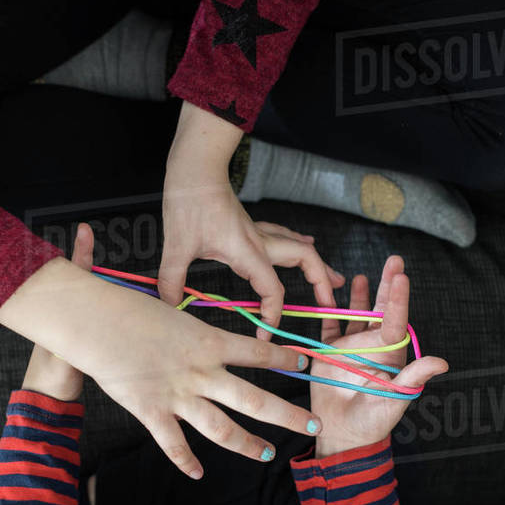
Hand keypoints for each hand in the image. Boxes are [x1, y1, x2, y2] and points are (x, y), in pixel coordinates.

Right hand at [0, 250, 325, 480]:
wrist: (90, 319)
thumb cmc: (122, 306)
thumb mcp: (164, 310)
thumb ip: (182, 323)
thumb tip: (186, 322)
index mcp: (207, 340)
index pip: (257, 351)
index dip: (283, 358)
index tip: (304, 363)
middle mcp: (200, 371)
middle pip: (255, 399)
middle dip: (288, 415)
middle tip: (312, 426)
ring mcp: (178, 394)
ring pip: (223, 428)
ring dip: (248, 444)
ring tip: (268, 454)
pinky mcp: (151, 412)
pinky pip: (174, 443)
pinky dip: (187, 461)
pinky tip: (199, 473)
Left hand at [21, 222, 94, 402]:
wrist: (47, 399)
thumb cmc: (51, 380)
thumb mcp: (63, 362)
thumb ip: (74, 349)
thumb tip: (90, 335)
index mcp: (57, 316)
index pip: (71, 278)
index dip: (79, 255)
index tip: (83, 232)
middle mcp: (64, 316)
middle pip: (78, 281)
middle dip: (83, 259)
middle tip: (86, 234)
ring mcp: (72, 326)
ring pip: (87, 296)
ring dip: (96, 281)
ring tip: (100, 260)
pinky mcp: (81, 338)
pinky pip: (95, 314)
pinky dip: (105, 304)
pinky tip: (118, 301)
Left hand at [157, 103, 343, 337]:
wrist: (195, 168)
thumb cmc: (189, 202)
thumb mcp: (177, 245)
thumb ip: (173, 278)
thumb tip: (170, 304)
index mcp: (248, 251)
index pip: (272, 290)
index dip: (273, 315)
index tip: (264, 336)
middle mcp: (260, 242)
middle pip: (305, 260)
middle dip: (322, 283)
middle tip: (329, 304)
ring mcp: (258, 231)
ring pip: (299, 248)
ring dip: (318, 265)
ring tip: (334, 281)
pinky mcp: (251, 224)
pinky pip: (285, 236)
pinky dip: (300, 246)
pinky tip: (308, 244)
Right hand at [310, 255, 448, 456]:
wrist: (343, 436)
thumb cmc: (374, 422)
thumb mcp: (396, 400)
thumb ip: (414, 378)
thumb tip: (442, 363)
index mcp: (391, 355)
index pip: (395, 321)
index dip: (398, 299)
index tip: (401, 276)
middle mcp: (372, 346)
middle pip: (380, 310)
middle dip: (386, 286)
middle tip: (394, 260)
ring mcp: (350, 348)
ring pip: (355, 315)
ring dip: (359, 295)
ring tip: (362, 274)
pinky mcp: (328, 353)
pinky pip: (328, 326)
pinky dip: (327, 310)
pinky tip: (328, 293)